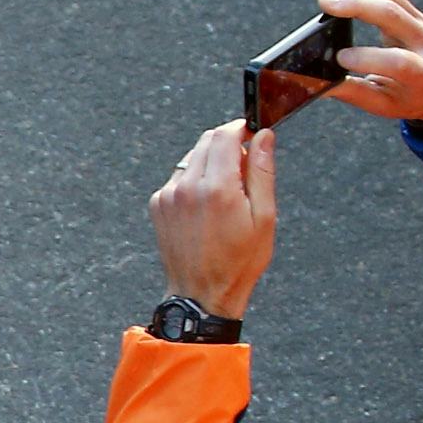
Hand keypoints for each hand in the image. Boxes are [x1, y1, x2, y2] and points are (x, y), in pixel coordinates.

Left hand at [150, 120, 275, 321]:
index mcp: (217, 187)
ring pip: (192, 158)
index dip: (241, 129)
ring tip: (226, 196)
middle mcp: (186, 187)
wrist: (201, 293)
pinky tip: (206, 207)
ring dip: (211, 164)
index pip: (224, 135)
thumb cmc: (239, 260)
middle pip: (206, 141)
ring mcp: (168, 196)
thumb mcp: (264, 216)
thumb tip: (263, 136)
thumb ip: (262, 170)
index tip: (253, 136)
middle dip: (228, 145)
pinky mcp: (158, 205)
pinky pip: (179, 178)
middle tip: (244, 170)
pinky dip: (194, 181)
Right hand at [317, 0, 422, 123]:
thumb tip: (321, 84)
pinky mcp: (412, 12)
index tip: (338, 58)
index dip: (366, 57)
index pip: (396, 60)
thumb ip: (354, 93)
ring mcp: (421, 22)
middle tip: (325, 5)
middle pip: (392, 14)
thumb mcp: (383, 105)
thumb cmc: (411, 96)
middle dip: (356, 5)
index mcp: (421, 72)